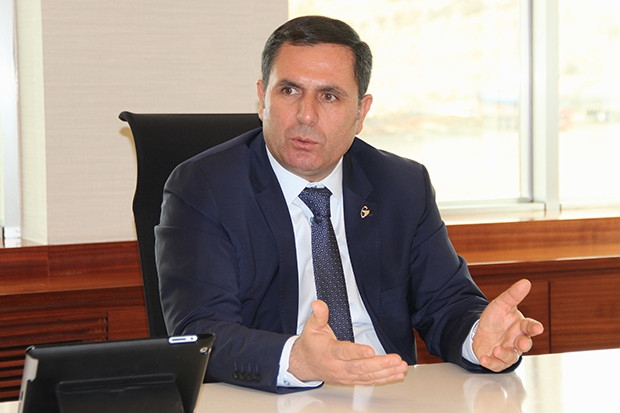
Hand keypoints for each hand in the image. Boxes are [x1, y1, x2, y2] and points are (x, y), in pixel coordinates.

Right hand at [288, 300, 407, 384]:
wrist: (304, 364)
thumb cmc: (311, 344)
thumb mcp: (311, 326)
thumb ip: (319, 315)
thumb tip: (318, 303)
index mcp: (329, 352)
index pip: (344, 352)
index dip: (357, 352)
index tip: (371, 351)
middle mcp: (338, 367)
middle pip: (360, 367)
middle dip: (380, 364)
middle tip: (395, 359)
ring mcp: (345, 376)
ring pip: (367, 376)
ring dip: (386, 372)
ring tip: (400, 366)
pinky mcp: (351, 380)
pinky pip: (369, 381)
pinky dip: (384, 378)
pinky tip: (396, 374)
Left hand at [473, 279, 543, 371]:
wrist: (479, 331)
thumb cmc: (495, 318)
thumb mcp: (501, 304)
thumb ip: (513, 295)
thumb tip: (526, 282)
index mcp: (520, 327)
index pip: (530, 327)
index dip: (534, 328)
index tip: (538, 328)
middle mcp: (516, 340)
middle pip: (524, 344)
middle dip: (524, 344)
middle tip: (522, 343)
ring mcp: (508, 352)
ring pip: (511, 356)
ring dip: (505, 354)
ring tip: (497, 349)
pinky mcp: (497, 361)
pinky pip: (496, 364)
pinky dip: (491, 363)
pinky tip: (485, 358)